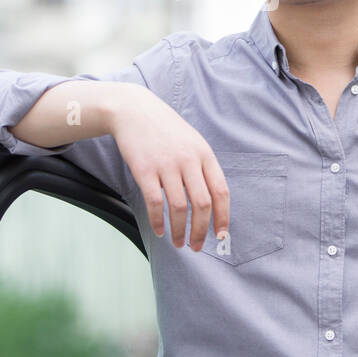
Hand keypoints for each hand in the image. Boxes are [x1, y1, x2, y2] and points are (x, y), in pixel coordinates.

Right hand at [106, 85, 229, 249]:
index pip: (221, 192)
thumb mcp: (192, 141)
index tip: (221, 235)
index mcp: (204, 154)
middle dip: (201, 231)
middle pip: (202, 204)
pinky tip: (159, 231)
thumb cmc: (165, 129)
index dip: (223, 217)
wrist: (134, 110)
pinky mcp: (144, 170)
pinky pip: (155, 203)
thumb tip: (212, 201)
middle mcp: (188, 160)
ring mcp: (166, 165)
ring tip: (179, 243)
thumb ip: (202, 167)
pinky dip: (158, 221)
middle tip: (197, 246)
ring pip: (179, 208)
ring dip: (180, 231)